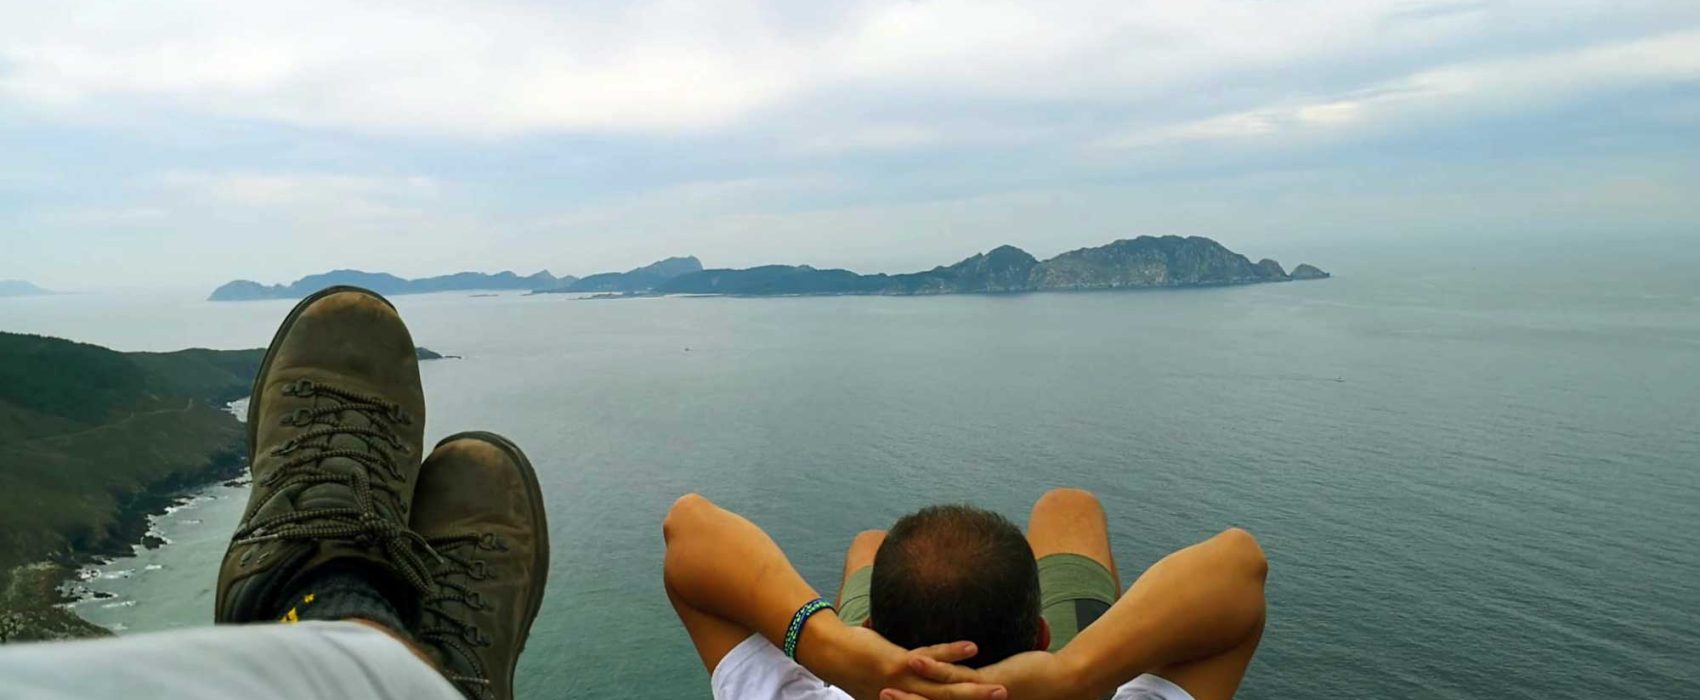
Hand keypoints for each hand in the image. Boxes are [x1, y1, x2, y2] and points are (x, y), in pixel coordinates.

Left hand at [807, 624, 1007, 699]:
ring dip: (976, 689)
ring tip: (1000, 688)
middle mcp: (910, 698)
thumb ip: (899, 693)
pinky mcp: (901, 663)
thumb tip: (908, 693)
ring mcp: (907, 683)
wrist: (832, 652)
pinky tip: (972, 648)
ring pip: (948, 690)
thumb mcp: (881, 689)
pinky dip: (952, 652)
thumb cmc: (857, 665)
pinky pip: (933, 657)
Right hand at [890, 650, 1085, 699]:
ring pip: (934, 699)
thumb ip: (982, 688)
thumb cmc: (1038, 684)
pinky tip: (913, 658)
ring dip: (907, 697)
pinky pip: (952, 676)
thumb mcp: (1002, 688)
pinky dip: (932, 665)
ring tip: (884, 688)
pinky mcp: (985, 682)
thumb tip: (970, 682)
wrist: (1066, 685)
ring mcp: (975, 697)